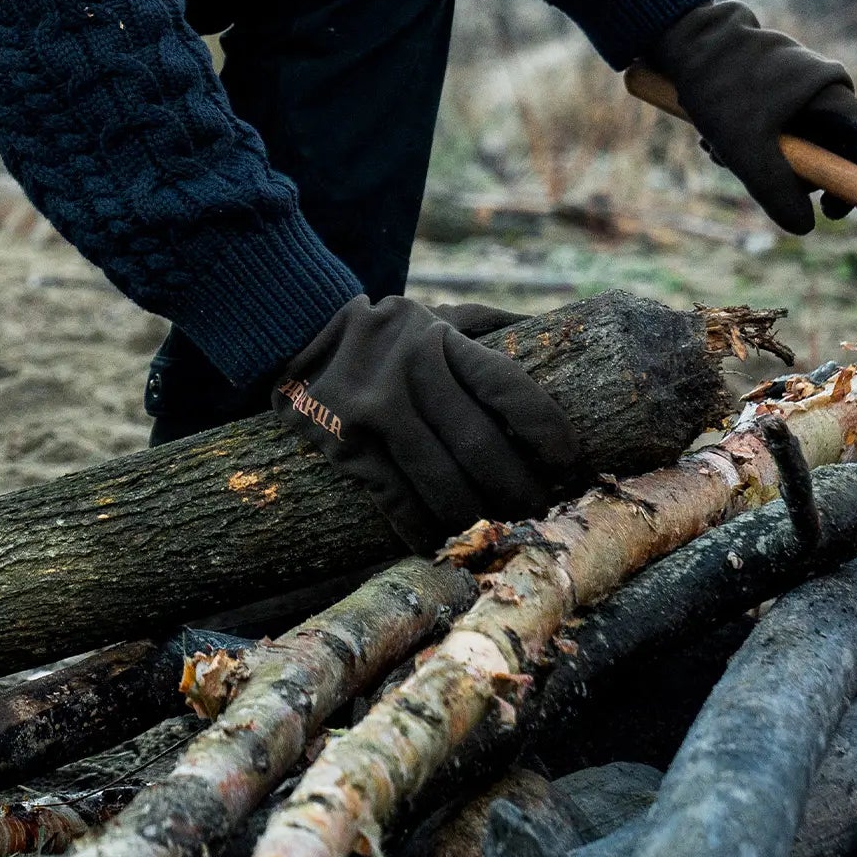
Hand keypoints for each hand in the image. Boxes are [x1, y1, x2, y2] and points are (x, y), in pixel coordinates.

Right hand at [276, 294, 583, 548]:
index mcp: (440, 337)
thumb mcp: (435, 316)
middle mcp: (407, 369)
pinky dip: (423, 529)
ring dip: (476, 518)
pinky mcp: (342, 443)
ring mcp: (372, 408)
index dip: (544, 429)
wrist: (290, 334)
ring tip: (496, 530)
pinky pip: (397, 500)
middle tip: (536, 511)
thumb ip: (490, 324)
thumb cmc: (387, 335)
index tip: (566, 461)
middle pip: (480, 447)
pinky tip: (439, 540)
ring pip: (442, 482)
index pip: (506, 385)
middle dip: (518, 491)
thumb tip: (564, 327)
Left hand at [647, 0, 856, 234]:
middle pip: (822, 144)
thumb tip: (806, 228)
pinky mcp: (763, 77)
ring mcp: (791, 77)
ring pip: (789, 136)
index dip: (853, 180)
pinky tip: (711, 138)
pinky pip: (767, 120)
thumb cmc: (717, 88)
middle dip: (788, 170)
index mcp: (830, 89)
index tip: (831, 211)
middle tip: (755, 180)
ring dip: (759, 156)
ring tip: (717, 152)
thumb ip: (778, 193)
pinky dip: (745, 137)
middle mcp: (818, 80)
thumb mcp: (747, 150)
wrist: (678, 36)